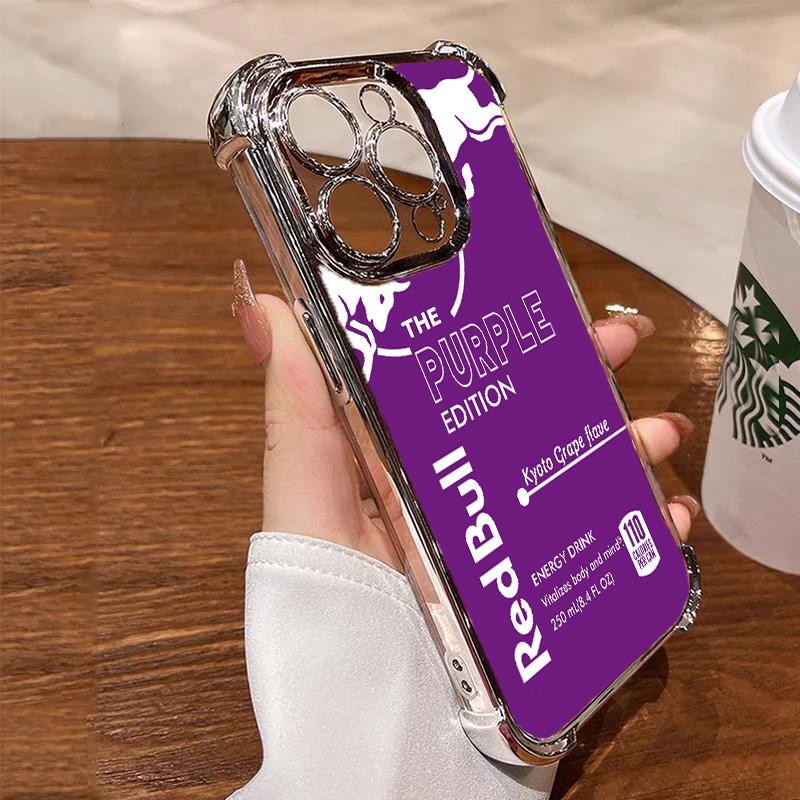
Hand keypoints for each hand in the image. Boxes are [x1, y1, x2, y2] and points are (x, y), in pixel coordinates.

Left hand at [232, 260, 698, 571]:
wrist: (380, 720)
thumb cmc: (332, 602)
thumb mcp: (307, 496)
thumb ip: (293, 408)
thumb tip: (261, 303)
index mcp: (404, 457)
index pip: (461, 377)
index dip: (504, 335)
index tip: (549, 298)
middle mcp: (458, 490)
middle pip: (530, 416)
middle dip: (583, 374)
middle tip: (624, 341)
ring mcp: (504, 538)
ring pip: (577, 471)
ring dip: (626, 442)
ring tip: (659, 431)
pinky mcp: (541, 588)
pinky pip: (603, 547)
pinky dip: (642, 527)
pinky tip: (666, 515)